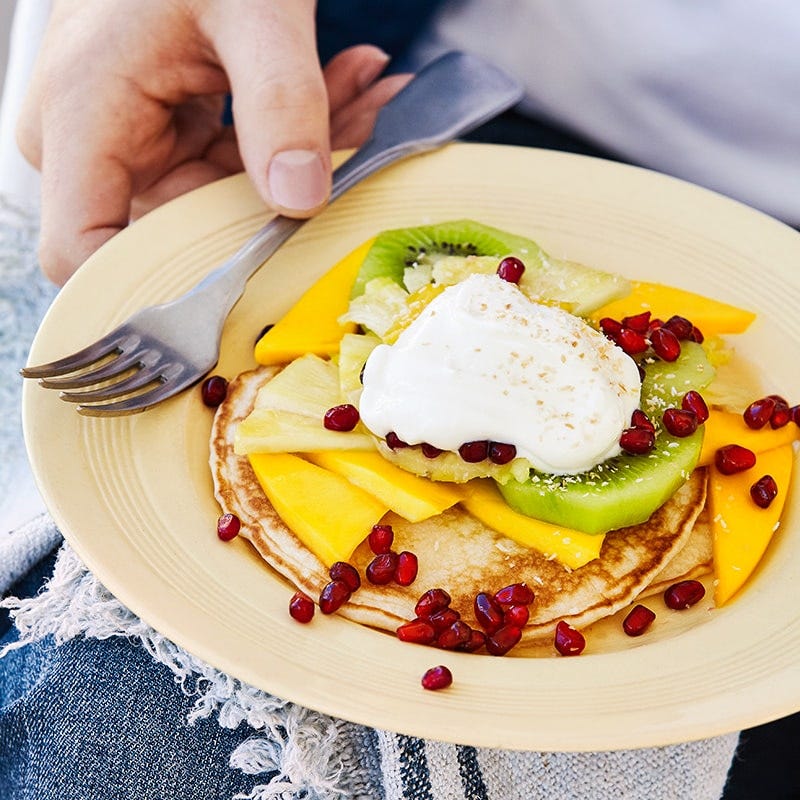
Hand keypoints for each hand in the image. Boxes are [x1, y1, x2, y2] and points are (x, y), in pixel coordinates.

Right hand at [17, 0, 409, 283]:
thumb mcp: (253, 7)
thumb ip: (280, 100)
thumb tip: (300, 199)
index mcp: (82, 117)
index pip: (85, 254)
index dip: (151, 295)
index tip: (242, 296)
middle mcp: (94, 144)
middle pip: (183, 233)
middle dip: (277, 202)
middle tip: (352, 139)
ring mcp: (132, 142)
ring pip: (222, 202)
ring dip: (300, 159)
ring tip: (362, 95)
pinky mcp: (167, 136)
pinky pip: (231, 167)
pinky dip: (291, 138)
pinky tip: (347, 89)